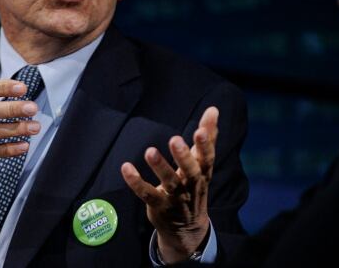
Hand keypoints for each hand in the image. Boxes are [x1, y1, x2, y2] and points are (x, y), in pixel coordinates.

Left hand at [121, 107, 218, 263]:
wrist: (187, 229)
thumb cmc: (194, 186)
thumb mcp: (202, 163)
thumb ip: (208, 136)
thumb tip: (213, 109)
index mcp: (203, 173)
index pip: (207, 159)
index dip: (206, 146)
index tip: (201, 131)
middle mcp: (191, 186)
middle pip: (190, 172)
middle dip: (183, 157)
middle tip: (175, 139)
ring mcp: (175, 199)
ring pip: (169, 183)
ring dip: (160, 167)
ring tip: (150, 151)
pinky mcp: (158, 206)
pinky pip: (146, 194)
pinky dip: (136, 182)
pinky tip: (126, 167)